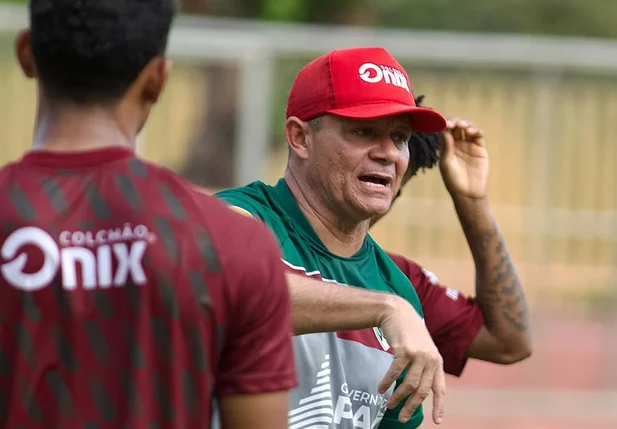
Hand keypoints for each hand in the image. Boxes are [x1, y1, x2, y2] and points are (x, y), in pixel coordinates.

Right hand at [377, 296, 445, 424]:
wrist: (398, 311)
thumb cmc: (408, 332)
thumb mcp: (423, 348)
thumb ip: (424, 366)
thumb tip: (418, 389)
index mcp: (437, 362)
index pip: (440, 388)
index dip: (439, 406)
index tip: (437, 422)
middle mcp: (431, 359)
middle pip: (422, 391)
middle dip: (411, 407)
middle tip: (402, 418)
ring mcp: (419, 355)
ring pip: (409, 385)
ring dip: (398, 397)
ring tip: (389, 404)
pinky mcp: (405, 351)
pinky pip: (395, 373)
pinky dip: (387, 383)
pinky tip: (381, 388)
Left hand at [440, 118, 488, 199]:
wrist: (468, 193)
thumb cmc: (453, 180)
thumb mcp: (446, 162)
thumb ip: (446, 146)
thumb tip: (444, 129)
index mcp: (446, 147)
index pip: (444, 131)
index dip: (444, 125)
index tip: (443, 123)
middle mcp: (457, 144)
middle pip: (456, 127)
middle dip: (454, 122)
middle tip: (453, 123)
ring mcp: (469, 145)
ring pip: (467, 128)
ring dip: (464, 124)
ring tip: (462, 126)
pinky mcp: (479, 148)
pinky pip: (478, 135)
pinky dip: (475, 130)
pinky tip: (470, 131)